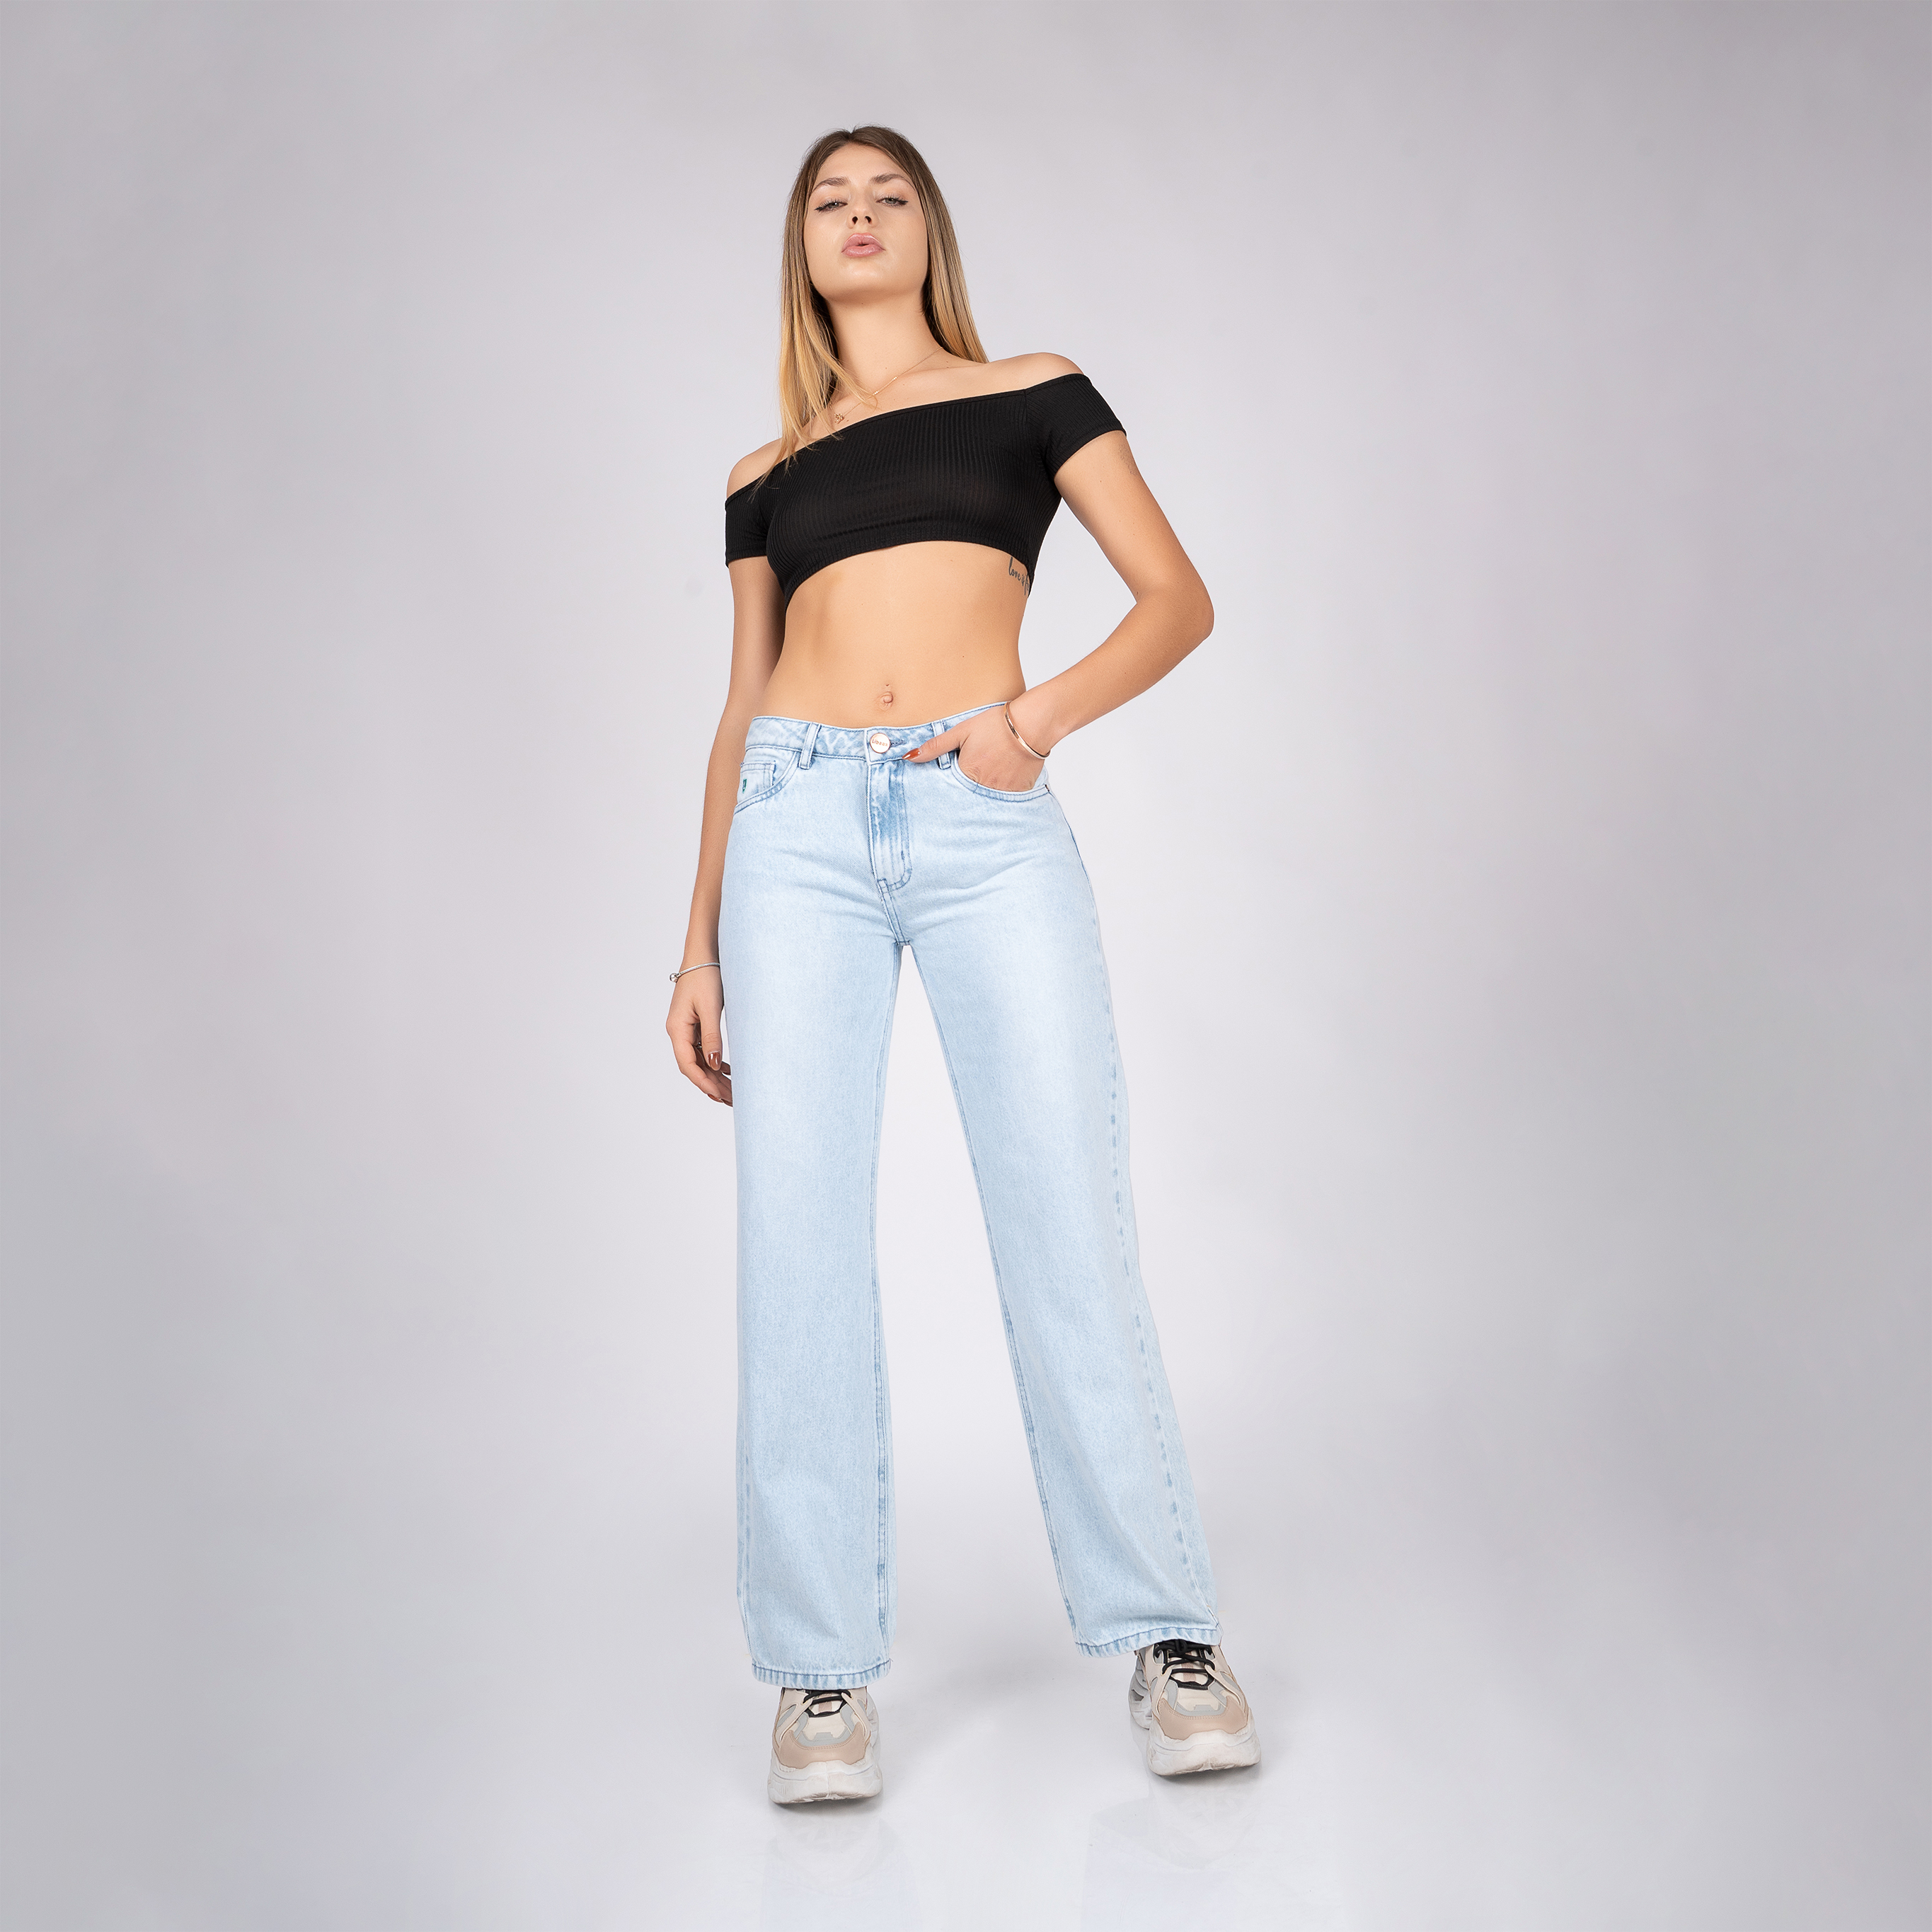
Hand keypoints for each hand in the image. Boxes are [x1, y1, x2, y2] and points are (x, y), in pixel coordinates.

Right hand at [666, 965, 730, 1103]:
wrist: (704, 955)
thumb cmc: (706, 976)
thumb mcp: (710, 1008)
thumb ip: (711, 1037)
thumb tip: (713, 1065)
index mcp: (677, 1028)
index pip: (687, 1064)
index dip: (702, 1082)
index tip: (719, 1095)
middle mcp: (678, 1031)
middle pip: (693, 1065)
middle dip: (711, 1084)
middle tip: (731, 1099)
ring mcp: (685, 1028)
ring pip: (698, 1059)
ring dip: (713, 1075)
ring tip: (731, 1091)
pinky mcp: (694, 1024)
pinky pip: (702, 1050)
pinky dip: (714, 1062)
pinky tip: (727, 1070)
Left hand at [902, 702, 1044, 791]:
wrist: (1031, 724)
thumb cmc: (995, 724)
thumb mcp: (961, 731)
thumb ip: (935, 746)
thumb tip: (909, 757)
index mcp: (967, 774)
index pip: (951, 786)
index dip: (954, 777)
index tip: (960, 768)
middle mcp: (984, 787)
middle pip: (969, 792)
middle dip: (970, 783)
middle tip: (980, 766)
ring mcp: (1003, 792)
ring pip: (988, 795)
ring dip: (987, 785)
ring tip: (994, 767)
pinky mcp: (1019, 791)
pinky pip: (1007, 796)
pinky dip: (1005, 786)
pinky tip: (1007, 770)